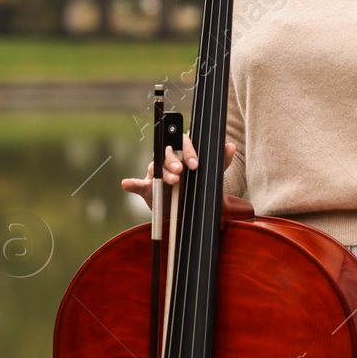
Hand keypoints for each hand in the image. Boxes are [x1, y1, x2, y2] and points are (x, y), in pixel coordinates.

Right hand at [121, 136, 239, 210]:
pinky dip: (131, 183)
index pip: (182, 144)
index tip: (195, 164)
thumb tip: (230, 146)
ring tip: (172, 180)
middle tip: (181, 171)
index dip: (188, 151)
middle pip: (167, 154)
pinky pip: (137, 184)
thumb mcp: (209, 179)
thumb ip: (220, 164)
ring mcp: (156, 174)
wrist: (187, 213)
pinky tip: (126, 183)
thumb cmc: (196, 190)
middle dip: (174, 161)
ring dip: (163, 173)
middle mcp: (167, 161)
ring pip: (156, 167)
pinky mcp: (147, 189)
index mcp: (182, 155)